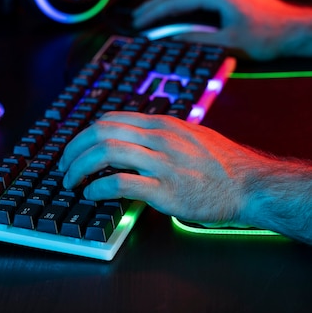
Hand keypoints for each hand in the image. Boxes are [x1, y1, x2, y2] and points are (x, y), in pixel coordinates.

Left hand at [59, 111, 262, 226]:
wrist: (249, 183)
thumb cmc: (221, 162)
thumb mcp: (189, 135)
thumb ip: (161, 134)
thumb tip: (135, 138)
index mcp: (162, 124)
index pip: (112, 119)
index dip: (86, 133)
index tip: (75, 148)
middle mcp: (158, 138)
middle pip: (102, 132)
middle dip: (74, 148)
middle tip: (63, 166)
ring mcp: (162, 162)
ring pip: (106, 152)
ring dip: (80, 167)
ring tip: (70, 182)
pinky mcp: (166, 189)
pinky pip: (121, 182)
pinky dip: (98, 186)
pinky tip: (91, 193)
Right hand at [133, 0, 311, 59]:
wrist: (298, 30)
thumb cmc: (268, 36)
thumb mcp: (229, 43)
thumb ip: (197, 40)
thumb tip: (172, 40)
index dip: (155, 11)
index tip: (138, 21)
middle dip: (157, 5)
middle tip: (138, 17)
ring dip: (170, 5)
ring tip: (152, 17)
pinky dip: (185, 7)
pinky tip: (179, 17)